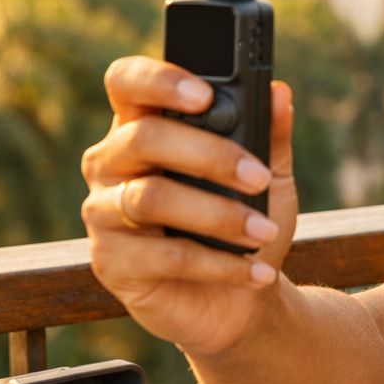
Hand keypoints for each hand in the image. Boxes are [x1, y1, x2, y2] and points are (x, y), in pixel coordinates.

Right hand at [80, 56, 298, 355]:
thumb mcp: (269, 178)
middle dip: (209, 156)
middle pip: (143, 138)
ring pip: (151, 198)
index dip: (158, 81)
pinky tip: (256, 273)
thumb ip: (271, 135)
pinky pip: (164, 257)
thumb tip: (279, 93)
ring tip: (263, 231)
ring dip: (217, 215)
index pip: (127, 83)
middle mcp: (112, 163)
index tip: (205, 96)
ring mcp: (104, 213)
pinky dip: (219, 265)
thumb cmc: (244, 224)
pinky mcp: (111, 263)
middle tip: (259, 177)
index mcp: (143, 126)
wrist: (241, 302)